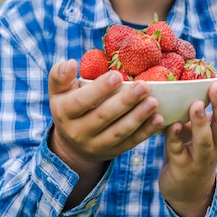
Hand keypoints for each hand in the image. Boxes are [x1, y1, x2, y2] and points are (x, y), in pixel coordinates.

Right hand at [48, 60, 163, 169]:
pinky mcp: (112, 152)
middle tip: (143, 86)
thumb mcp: (58, 91)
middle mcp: (79, 132)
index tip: (117, 75)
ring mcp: (96, 145)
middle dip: (124, 102)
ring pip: (118, 132)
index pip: (81, 101)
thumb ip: (59, 76)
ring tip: (153, 102)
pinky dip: (146, 132)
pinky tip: (158, 119)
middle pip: (102, 117)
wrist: (73, 144)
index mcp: (65, 113)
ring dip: (138, 117)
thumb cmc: (69, 105)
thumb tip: (69, 63)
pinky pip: (130, 142)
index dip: (99, 89)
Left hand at [159, 79, 216, 216]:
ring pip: (204, 141)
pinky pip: (179, 152)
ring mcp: (199, 159)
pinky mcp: (182, 169)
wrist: (186, 195)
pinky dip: (176, 139)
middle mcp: (213, 147)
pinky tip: (172, 126)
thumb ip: (196, 115)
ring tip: (195, 105)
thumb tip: (188, 83)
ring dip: (201, 122)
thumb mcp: (197, 134)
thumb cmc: (190, 154)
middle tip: (216, 86)